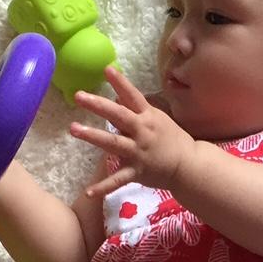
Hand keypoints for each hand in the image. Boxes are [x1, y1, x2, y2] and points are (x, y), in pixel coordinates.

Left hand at [70, 68, 197, 198]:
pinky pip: (118, 180)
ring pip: (113, 143)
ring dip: (93, 136)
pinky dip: (104, 187)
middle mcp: (143, 132)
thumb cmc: (171, 139)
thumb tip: (114, 99)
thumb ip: (134, 110)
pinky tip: (88, 192)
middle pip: (119, 116)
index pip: (133, 96)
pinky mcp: (137, 172)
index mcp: (148, 116)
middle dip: (98, 105)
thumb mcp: (155, 119)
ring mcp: (139, 152)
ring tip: (73, 128)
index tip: (107, 69)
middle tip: (79, 96)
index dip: (120, 82)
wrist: (188, 165)